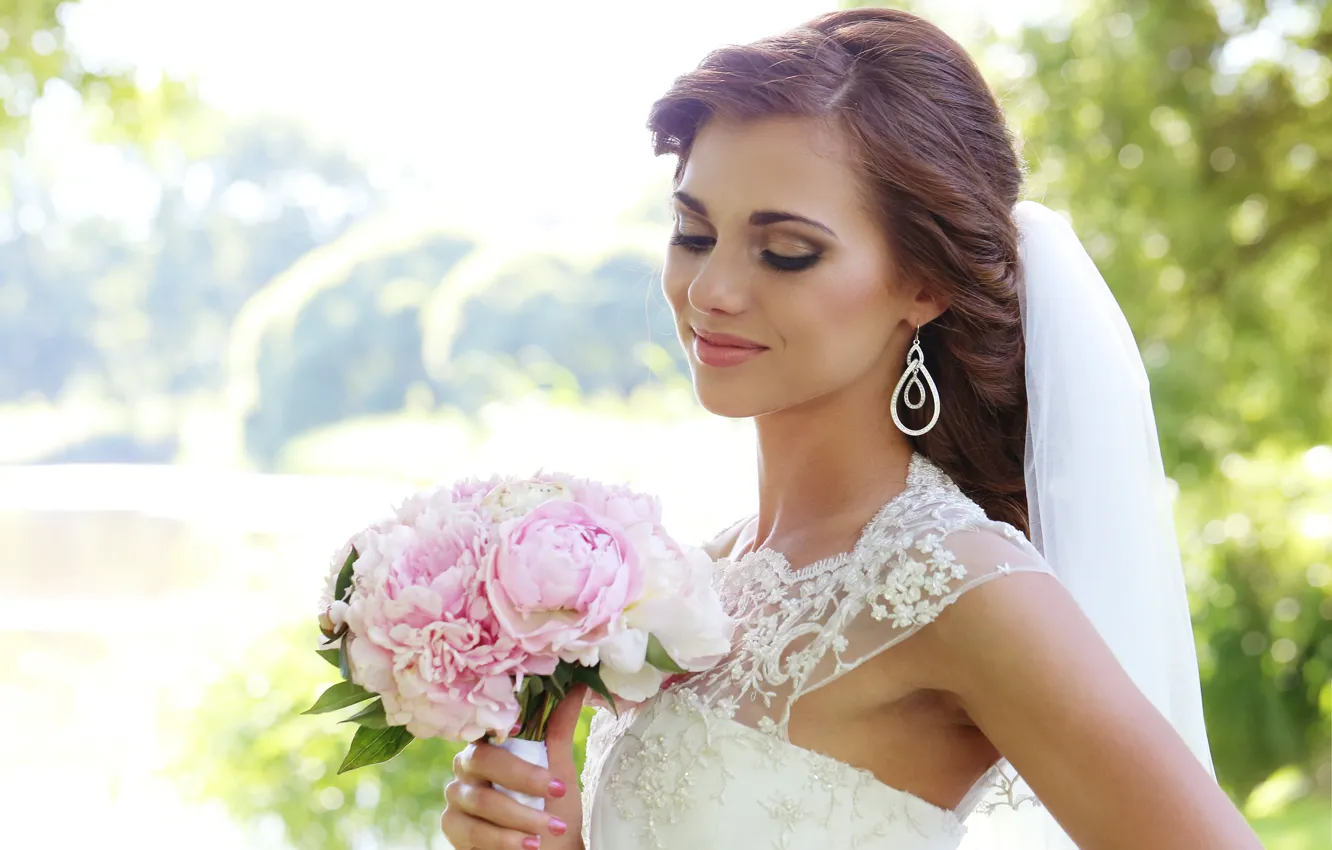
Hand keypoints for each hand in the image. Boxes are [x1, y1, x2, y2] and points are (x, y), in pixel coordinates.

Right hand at [442, 684, 585, 849]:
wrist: (548, 849)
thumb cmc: (552, 806)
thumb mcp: (559, 769)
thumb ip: (559, 728)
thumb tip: (578, 684)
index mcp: (489, 744)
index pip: (491, 730)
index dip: (509, 736)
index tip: (538, 753)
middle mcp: (465, 766)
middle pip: (483, 762)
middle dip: (524, 780)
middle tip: (558, 793)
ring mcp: (455, 797)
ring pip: (482, 801)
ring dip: (522, 818)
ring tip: (552, 829)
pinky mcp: (451, 827)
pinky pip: (474, 831)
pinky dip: (505, 840)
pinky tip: (529, 846)